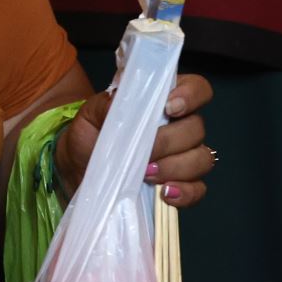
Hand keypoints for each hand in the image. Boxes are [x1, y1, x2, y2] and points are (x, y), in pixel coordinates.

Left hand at [55, 73, 214, 207]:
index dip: (191, 95)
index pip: (196, 88)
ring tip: (146, 174)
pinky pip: (198, 189)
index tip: (169, 108)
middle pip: (197, 128)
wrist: (80, 171)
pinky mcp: (182, 185)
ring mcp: (184, 157)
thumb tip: (122, 100)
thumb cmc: (89, 137)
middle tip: (144, 154)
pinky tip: (164, 193)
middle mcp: (179, 126)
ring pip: (201, 158)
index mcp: (161, 101)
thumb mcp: (90, 116)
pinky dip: (185, 192)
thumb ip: (106, 105)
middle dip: (169, 142)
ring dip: (175, 167)